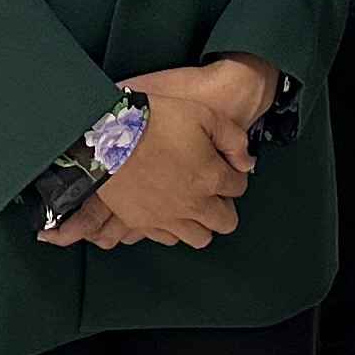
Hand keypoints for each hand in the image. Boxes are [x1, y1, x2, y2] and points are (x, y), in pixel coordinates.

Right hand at [66, 61, 263, 250]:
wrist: (108, 135)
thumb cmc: (155, 119)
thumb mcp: (204, 115)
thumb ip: (234, 139)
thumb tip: (246, 162)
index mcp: (212, 177)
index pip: (239, 188)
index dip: (233, 175)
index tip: (223, 166)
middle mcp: (194, 205)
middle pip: (226, 222)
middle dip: (224, 205)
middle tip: (210, 188)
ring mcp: (168, 218)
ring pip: (200, 238)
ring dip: (201, 222)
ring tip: (191, 203)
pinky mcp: (143, 223)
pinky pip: (168, 239)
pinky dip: (173, 228)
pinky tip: (168, 210)